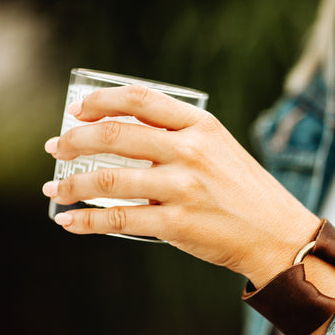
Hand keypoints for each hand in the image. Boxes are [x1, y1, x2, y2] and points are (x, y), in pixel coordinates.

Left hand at [42, 84, 319, 287]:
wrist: (278, 234)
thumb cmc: (246, 192)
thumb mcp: (220, 150)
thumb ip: (179, 137)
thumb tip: (121, 133)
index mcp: (201, 127)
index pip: (140, 100)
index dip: (101, 101)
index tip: (78, 110)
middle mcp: (191, 152)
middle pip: (115, 135)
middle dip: (74, 141)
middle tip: (57, 148)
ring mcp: (183, 188)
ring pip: (109, 180)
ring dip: (72, 184)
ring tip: (56, 189)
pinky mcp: (177, 224)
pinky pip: (118, 219)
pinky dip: (86, 221)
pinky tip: (69, 221)